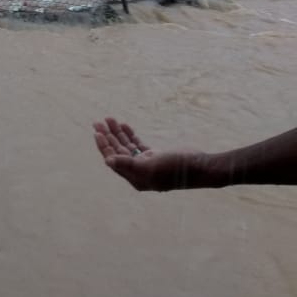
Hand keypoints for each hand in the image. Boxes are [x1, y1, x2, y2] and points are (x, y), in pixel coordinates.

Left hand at [93, 117, 209, 191]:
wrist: (200, 166)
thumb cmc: (174, 168)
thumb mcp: (150, 166)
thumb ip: (128, 164)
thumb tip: (107, 161)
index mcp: (135, 177)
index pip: (114, 159)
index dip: (104, 146)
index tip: (97, 132)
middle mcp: (139, 172)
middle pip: (118, 151)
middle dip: (108, 137)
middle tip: (98, 122)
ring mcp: (147, 163)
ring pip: (127, 146)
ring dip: (118, 133)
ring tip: (109, 119)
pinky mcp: (156, 156)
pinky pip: (138, 144)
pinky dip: (131, 135)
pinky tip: (124, 125)